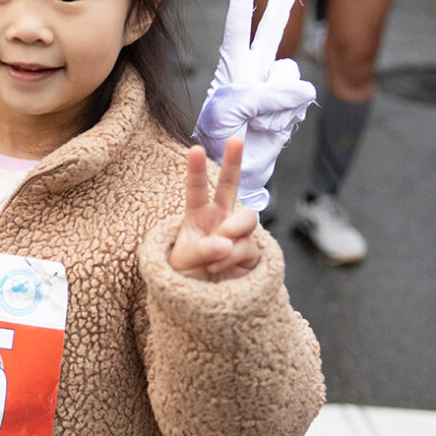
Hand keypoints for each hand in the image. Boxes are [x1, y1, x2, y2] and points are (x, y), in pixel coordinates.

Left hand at [170, 138, 260, 280]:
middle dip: (234, 161)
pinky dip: (231, 258)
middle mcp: (220, 217)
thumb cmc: (188, 271)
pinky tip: (217, 269)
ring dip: (232, 231)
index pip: (196, 188)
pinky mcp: (252, 250)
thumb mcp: (183, 262)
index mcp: (197, 213)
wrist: (202, 296)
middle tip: (236, 138)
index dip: (196, 169)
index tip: (196, 149)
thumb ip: (201, 250)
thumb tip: (226, 242)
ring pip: (247, 218)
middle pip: (231, 185)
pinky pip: (247, 246)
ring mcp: (238, 232)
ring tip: (217, 249)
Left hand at [194, 0, 315, 211]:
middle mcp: (256, 69)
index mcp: (233, 64)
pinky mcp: (291, 106)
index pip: (238, 23)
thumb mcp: (231, 109)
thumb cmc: (220, 135)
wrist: (235, 165)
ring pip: (291, 76)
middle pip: (272, 28)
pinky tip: (270, 128)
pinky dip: (285, 116)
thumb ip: (266, 92)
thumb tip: (304, 90)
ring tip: (255, 120)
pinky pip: (300, 101)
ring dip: (275, 101)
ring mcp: (276, 87)